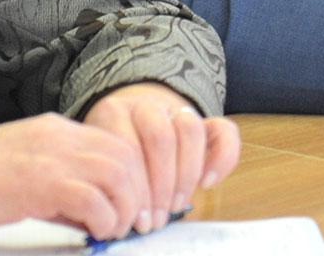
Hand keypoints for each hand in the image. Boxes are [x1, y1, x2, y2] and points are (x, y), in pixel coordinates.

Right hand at [0, 112, 157, 239]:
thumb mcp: (22, 165)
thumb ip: (56, 177)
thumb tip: (89, 208)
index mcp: (54, 128)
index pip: (113, 142)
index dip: (132, 174)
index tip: (133, 202)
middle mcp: (58, 135)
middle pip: (124, 155)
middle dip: (137, 191)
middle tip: (134, 220)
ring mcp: (50, 157)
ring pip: (117, 174)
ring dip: (125, 206)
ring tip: (115, 229)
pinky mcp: (41, 183)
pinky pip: (93, 200)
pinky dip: (104, 219)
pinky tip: (97, 231)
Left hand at [84, 83, 240, 233]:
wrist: (128, 118)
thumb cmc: (111, 151)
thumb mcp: (100, 157)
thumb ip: (109, 176)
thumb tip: (119, 217)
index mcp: (115, 111)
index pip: (130, 147)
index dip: (136, 188)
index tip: (137, 218)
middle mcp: (147, 105)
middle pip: (160, 138)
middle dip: (161, 185)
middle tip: (157, 218)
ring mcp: (177, 110)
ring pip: (190, 129)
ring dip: (186, 175)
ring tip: (176, 205)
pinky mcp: (203, 121)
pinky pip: (224, 130)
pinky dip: (221, 157)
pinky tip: (207, 183)